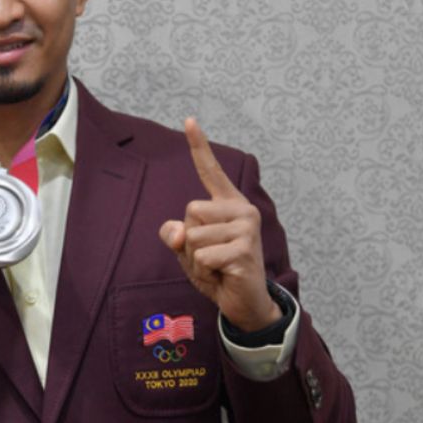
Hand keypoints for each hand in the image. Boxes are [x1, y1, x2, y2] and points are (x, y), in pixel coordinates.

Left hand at [159, 118, 280, 332]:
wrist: (243, 302)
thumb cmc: (216, 270)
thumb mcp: (187, 249)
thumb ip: (175, 234)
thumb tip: (177, 232)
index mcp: (227, 204)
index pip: (210, 171)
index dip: (198, 146)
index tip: (189, 119)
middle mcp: (242, 210)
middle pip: (190, 211)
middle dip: (189, 239)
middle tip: (210, 255)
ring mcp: (246, 228)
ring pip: (194, 235)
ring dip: (196, 258)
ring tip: (217, 266)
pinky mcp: (244, 250)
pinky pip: (202, 255)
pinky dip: (204, 270)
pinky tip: (223, 274)